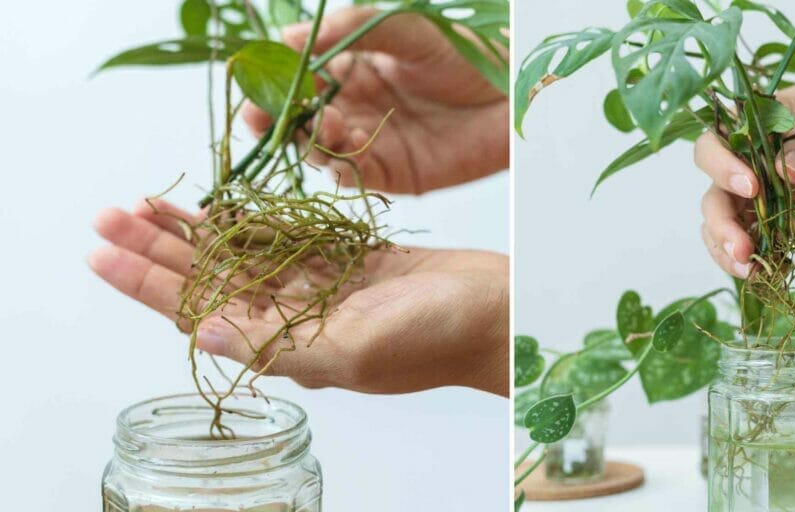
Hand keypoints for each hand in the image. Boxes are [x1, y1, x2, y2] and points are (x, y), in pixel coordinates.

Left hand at [88, 200, 508, 395]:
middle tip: (108, 215)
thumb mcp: (354, 350)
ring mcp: (322, 289)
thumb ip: (276, 344)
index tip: (102, 253)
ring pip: (241, 256)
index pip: (199, 312)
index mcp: (290, 346)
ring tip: (147, 204)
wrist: (498, 313)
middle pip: (210, 280)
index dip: (146, 284)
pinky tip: (220, 205)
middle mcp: (297, 318)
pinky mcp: (348, 262)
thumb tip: (199, 334)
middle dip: (157, 249)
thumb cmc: (437, 338)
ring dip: (194, 231)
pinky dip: (250, 219)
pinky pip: (286, 238)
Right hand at [243, 6, 508, 194]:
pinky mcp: (391, 175)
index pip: (297, 80)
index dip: (274, 83)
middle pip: (298, 122)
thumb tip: (286, 37)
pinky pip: (353, 176)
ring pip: (319, 151)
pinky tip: (349, 145)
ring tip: (326, 123)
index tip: (257, 81)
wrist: (513, 95)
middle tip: (260, 117)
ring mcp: (369, 144)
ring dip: (311, 141)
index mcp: (349, 71)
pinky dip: (341, 165)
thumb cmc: (464, 56)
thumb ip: (349, 32)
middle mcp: (352, 110)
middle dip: (275, 120)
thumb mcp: (405, 30)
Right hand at [697, 72, 794, 277]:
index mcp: (745, 130)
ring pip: (725, 225)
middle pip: (713, 197)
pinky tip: (763, 275)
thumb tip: (786, 171)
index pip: (711, 148)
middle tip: (742, 249)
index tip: (751, 186)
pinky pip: (756, 241)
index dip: (721, 169)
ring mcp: (758, 195)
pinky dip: (755, 260)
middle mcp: (742, 164)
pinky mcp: (779, 218)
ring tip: (748, 271)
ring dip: (728, 250)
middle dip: (722, 225)